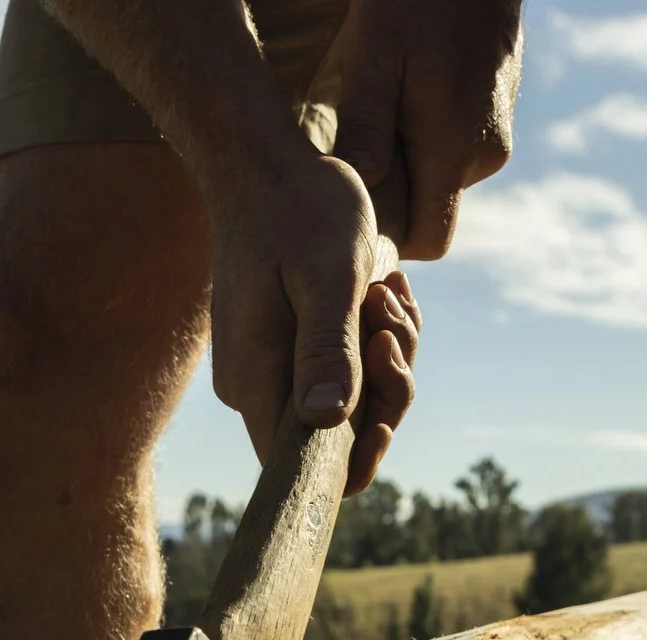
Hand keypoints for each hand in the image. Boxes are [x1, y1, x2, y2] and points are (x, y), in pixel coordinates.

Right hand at [206, 154, 422, 494]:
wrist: (267, 164)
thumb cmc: (300, 209)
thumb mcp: (328, 275)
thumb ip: (326, 348)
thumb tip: (323, 421)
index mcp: (257, 380)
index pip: (301, 468)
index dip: (353, 461)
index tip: (386, 418)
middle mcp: (256, 386)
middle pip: (338, 435)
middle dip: (385, 388)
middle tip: (390, 319)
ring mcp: (272, 367)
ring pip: (352, 399)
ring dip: (388, 352)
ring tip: (384, 292)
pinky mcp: (290, 347)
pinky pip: (350, 367)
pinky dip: (380, 336)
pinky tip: (382, 289)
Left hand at [332, 0, 522, 259]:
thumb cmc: (413, 0)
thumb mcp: (374, 57)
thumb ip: (366, 128)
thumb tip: (356, 193)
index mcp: (455, 151)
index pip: (429, 241)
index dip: (391, 239)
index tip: (355, 211)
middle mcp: (485, 154)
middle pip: (434, 212)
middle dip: (396, 199)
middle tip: (356, 153)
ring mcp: (496, 132)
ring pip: (443, 178)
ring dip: (410, 163)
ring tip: (381, 113)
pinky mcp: (497, 112)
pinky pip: (456, 148)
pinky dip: (428, 138)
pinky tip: (407, 97)